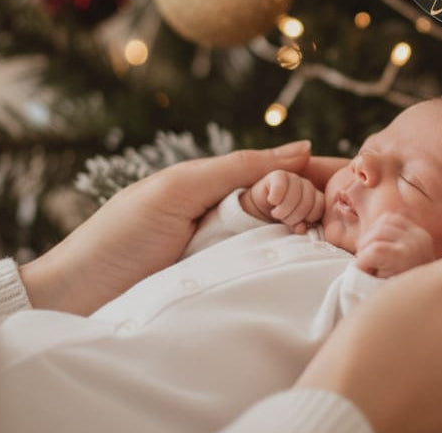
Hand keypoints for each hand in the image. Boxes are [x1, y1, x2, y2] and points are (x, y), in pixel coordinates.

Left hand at [20, 142, 318, 314]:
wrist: (78, 294)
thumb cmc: (121, 233)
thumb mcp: (180, 187)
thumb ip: (239, 167)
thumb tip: (301, 146)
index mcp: (223, 187)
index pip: (284, 173)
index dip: (322, 174)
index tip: (363, 179)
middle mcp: (234, 219)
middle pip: (295, 206)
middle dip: (322, 205)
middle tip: (345, 217)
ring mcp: (233, 255)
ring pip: (288, 240)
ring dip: (315, 237)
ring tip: (345, 241)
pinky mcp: (228, 288)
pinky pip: (270, 273)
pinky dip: (295, 268)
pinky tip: (321, 268)